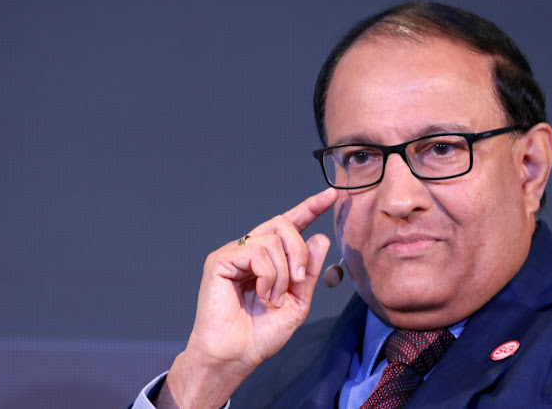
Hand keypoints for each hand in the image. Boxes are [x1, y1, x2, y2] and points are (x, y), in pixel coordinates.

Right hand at [161, 188, 337, 407]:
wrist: (237, 355)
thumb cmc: (261, 333)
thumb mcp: (297, 301)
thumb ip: (308, 271)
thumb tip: (320, 237)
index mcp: (268, 258)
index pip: (290, 225)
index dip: (310, 208)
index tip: (331, 196)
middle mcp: (250, 250)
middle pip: (283, 224)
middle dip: (298, 250)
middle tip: (298, 279)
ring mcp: (233, 253)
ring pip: (272, 239)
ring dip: (282, 272)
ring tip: (273, 297)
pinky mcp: (220, 260)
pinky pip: (255, 251)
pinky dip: (267, 275)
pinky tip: (262, 294)